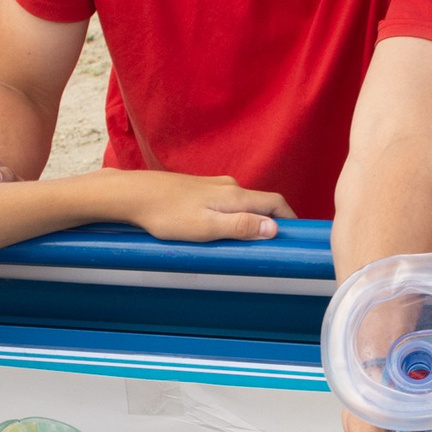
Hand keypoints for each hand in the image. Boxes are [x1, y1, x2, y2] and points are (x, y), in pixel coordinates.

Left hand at [113, 172, 290, 243]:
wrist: (134, 195)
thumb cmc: (168, 215)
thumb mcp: (207, 228)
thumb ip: (240, 227)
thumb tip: (273, 228)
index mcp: (235, 196)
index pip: (275, 203)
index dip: (290, 219)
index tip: (296, 236)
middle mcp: (229, 186)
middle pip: (261, 203)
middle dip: (272, 222)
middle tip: (274, 246)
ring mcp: (213, 186)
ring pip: (242, 204)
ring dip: (251, 220)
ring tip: (250, 243)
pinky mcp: (199, 190)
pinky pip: (226, 203)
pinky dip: (234, 217)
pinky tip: (222, 231)